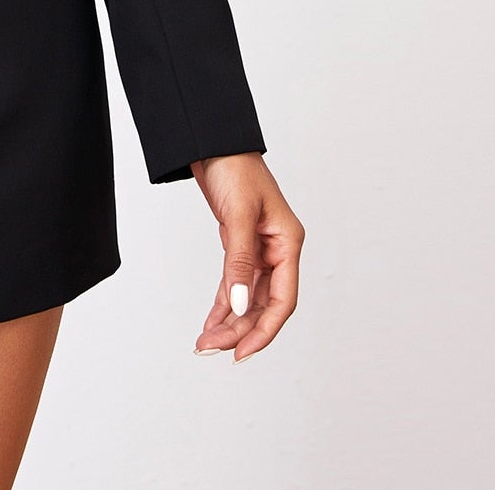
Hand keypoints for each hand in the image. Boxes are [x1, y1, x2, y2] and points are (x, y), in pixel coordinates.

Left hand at [189, 153, 302, 361]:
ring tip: (206, 341)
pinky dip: (224, 303)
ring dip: (229, 320)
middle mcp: (277, 249)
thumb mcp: (237, 215)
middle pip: (264, 304)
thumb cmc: (234, 167)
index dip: (265, 330)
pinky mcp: (240, 244)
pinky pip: (236, 283)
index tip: (242, 353)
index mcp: (288, 242)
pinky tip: (212, 321)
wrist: (213, 140)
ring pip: (248, 297)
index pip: (283, 300)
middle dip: (240, 329)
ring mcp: (259, 248)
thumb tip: (240, 307)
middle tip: (211, 347)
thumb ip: (239, 262)